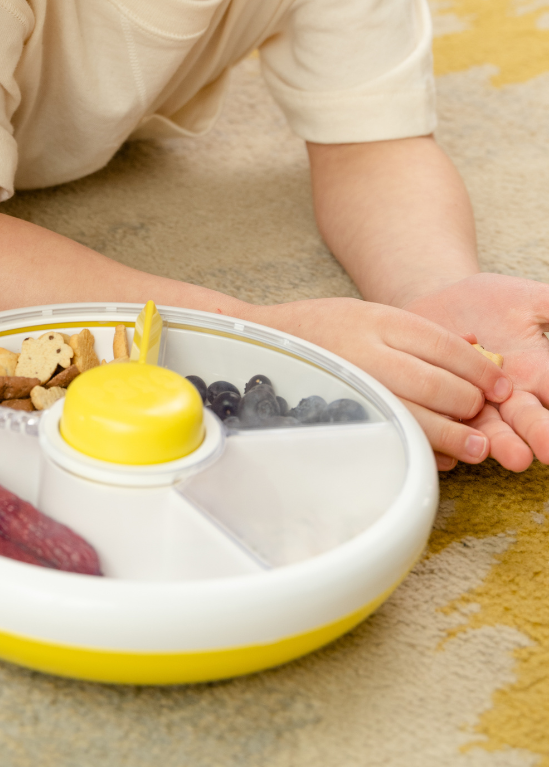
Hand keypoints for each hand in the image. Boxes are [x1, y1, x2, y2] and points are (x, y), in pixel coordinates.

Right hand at [253, 298, 511, 463]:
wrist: (265, 338)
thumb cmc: (324, 329)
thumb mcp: (372, 314)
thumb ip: (419, 335)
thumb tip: (476, 355)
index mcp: (379, 320)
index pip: (446, 347)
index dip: (481, 371)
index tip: (500, 387)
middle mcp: (366, 351)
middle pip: (436, 383)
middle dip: (469, 404)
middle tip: (482, 414)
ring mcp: (350, 383)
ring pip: (415, 415)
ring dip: (453, 435)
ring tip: (475, 445)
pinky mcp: (339, 411)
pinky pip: (386, 434)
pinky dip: (418, 447)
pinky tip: (434, 452)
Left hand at [403, 273, 548, 469]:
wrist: (437, 300)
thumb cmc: (488, 301)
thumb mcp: (531, 300)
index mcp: (539, 371)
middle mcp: (510, 394)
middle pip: (529, 418)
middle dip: (540, 434)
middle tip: (548, 451)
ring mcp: (474, 401)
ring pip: (489, 428)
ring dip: (500, 444)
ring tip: (514, 458)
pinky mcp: (438, 402)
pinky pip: (443, 420)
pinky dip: (449, 432)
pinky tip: (454, 444)